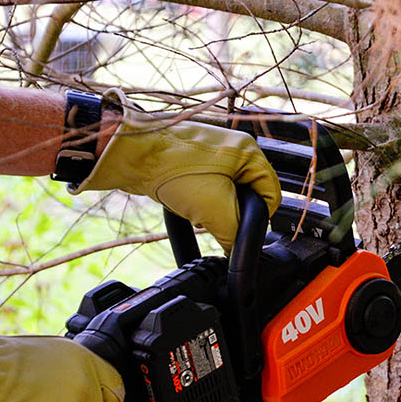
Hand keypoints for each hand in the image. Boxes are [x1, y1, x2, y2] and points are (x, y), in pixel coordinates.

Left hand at [76, 118, 281, 252]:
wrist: (129, 154)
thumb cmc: (171, 166)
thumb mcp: (214, 207)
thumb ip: (235, 233)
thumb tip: (238, 252)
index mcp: (249, 151)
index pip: (271, 192)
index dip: (260, 217)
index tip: (243, 231)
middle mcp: (233, 148)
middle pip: (249, 194)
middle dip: (234, 212)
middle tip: (215, 219)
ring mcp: (211, 153)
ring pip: (226, 193)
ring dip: (214, 208)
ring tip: (196, 208)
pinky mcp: (191, 161)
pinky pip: (207, 188)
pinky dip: (199, 201)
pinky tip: (185, 203)